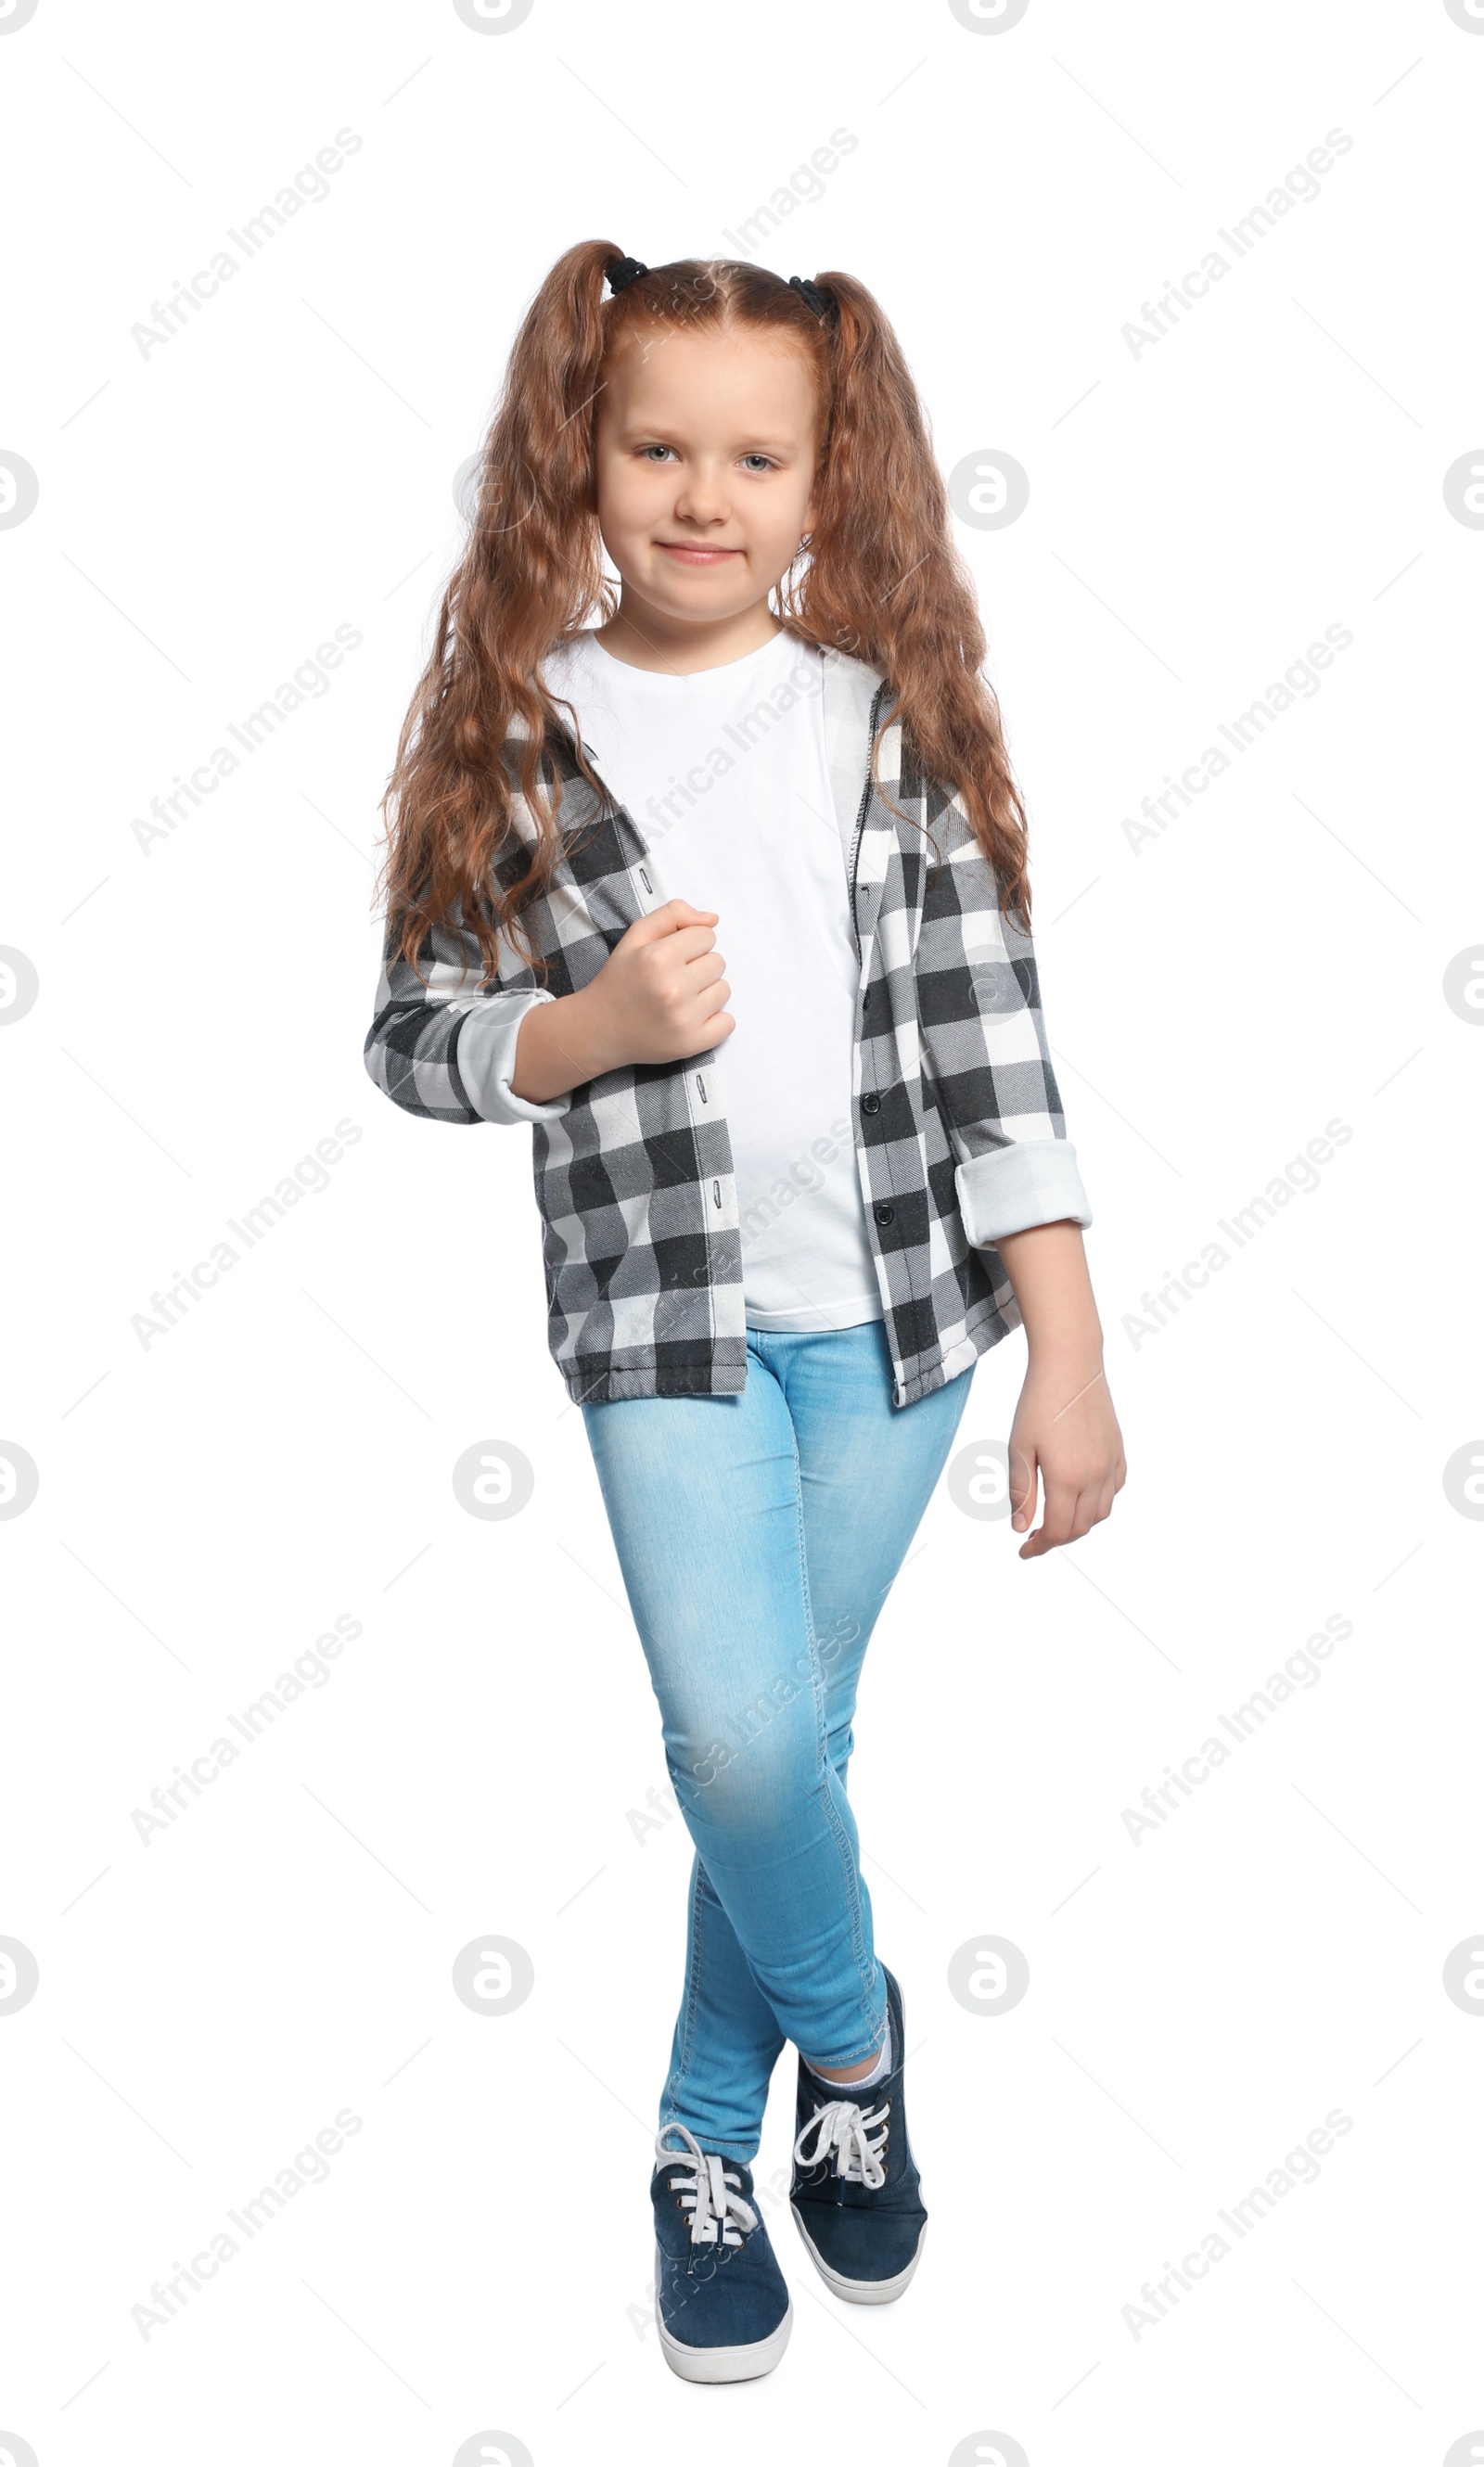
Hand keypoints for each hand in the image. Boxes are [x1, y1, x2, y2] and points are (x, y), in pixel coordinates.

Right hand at [509, 899, 732, 1101]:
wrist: (598, 1029)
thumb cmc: (620, 980)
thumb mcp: (636, 937)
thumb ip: (673, 915)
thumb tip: (712, 919)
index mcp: (658, 958)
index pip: (707, 935)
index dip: (690, 944)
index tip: (672, 957)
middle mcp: (673, 989)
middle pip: (718, 962)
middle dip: (699, 966)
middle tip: (673, 979)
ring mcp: (684, 1019)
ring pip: (724, 990)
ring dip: (706, 992)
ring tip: (679, 999)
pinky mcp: (691, 1043)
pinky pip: (728, 1023)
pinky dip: (715, 1020)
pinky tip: (691, 1017)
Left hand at [1006, 1352, 1125, 1558]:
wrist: (1070, 1366)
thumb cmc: (1039, 1403)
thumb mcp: (1019, 1449)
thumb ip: (1021, 1492)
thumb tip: (1021, 1528)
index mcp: (1067, 1478)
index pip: (1057, 1531)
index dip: (1039, 1546)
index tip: (1024, 1550)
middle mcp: (1095, 1476)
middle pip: (1081, 1527)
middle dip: (1057, 1538)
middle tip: (1034, 1535)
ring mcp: (1111, 1464)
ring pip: (1101, 1512)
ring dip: (1079, 1523)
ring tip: (1056, 1517)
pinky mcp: (1118, 1451)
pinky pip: (1115, 1489)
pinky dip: (1099, 1502)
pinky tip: (1081, 1494)